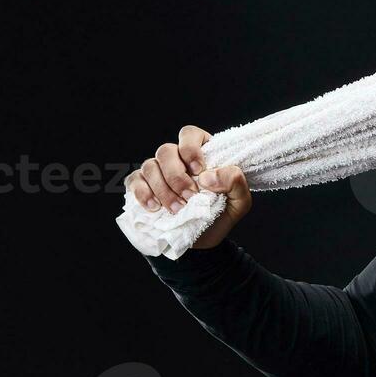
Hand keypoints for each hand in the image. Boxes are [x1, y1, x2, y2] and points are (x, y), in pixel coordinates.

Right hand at [125, 125, 250, 249]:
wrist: (203, 241)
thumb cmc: (221, 215)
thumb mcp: (240, 201)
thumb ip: (235, 182)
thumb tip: (207, 176)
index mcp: (202, 154)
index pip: (189, 134)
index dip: (191, 149)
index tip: (199, 171)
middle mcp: (176, 159)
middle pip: (166, 151)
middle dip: (176, 175)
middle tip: (189, 196)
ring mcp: (157, 172)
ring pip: (149, 166)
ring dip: (163, 188)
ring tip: (176, 209)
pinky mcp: (142, 186)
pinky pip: (134, 180)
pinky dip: (143, 193)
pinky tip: (155, 207)